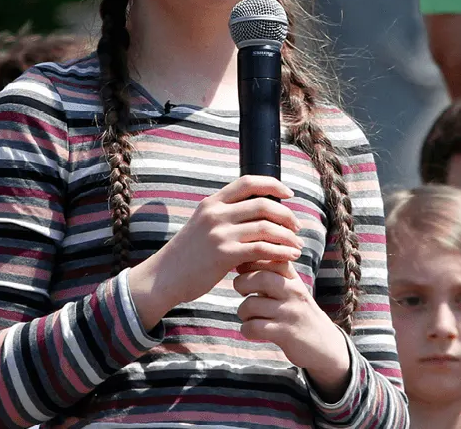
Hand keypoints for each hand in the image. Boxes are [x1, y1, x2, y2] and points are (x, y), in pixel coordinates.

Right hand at [126, 176, 302, 330]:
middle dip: (286, 215)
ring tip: (297, 246)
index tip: (290, 195)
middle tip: (297, 227)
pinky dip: (280, 252)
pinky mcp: (224, 254)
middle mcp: (216, 213)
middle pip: (264, 204)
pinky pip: (262, 249)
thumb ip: (225, 215)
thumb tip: (256, 211)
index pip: (249, 182)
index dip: (273, 184)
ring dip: (287, 237)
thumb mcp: (202, 224)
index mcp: (212, 202)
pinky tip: (289, 258)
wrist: (163, 278)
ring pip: (266, 227)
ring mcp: (220, 233)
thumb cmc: (188, 255)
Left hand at [234, 260, 351, 397]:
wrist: (325, 344)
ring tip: (249, 316)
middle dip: (241, 283)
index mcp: (294, 279)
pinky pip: (253, 327)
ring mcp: (290, 312)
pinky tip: (252, 330)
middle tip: (242, 292)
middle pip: (260, 277)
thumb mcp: (293, 290)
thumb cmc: (300, 314)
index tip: (244, 271)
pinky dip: (246, 329)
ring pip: (251, 304)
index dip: (250, 262)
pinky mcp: (285, 333)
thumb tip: (244, 260)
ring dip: (242, 312)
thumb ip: (274, 274)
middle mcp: (293, 292)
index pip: (270, 258)